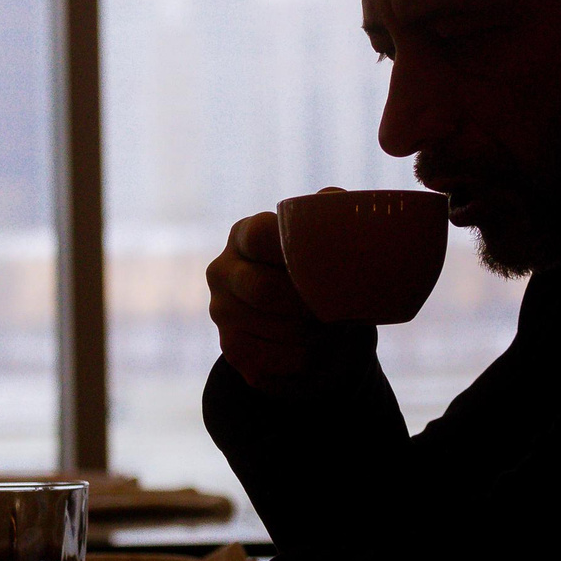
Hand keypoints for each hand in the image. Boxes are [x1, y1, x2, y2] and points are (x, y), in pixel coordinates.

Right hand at [205, 211, 378, 396]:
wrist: (315, 334)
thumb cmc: (323, 280)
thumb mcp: (327, 247)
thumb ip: (331, 218)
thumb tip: (332, 198)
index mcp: (244, 236)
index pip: (260, 234)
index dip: (293, 248)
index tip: (326, 263)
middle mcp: (223, 272)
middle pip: (262, 290)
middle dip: (306, 305)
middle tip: (338, 310)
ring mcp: (222, 314)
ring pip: (273, 331)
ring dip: (312, 336)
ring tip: (334, 331)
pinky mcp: (232, 352)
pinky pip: (274, 362)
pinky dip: (304, 361)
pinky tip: (315, 352)